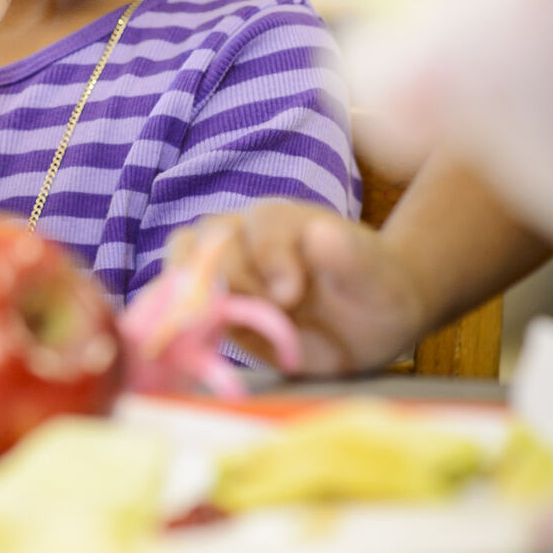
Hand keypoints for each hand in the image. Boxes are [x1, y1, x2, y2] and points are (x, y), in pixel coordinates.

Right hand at [167, 202, 425, 374]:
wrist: (366, 319)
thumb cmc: (372, 289)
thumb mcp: (373, 276)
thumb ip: (349, 257)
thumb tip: (319, 234)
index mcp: (284, 220)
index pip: (262, 225)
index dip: (270, 257)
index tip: (290, 295)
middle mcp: (246, 234)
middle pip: (213, 238)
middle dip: (232, 278)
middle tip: (263, 313)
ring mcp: (225, 264)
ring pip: (185, 254)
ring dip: (195, 288)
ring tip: (219, 320)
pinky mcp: (214, 298)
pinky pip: (180, 291)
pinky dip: (179, 307)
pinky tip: (198, 331)